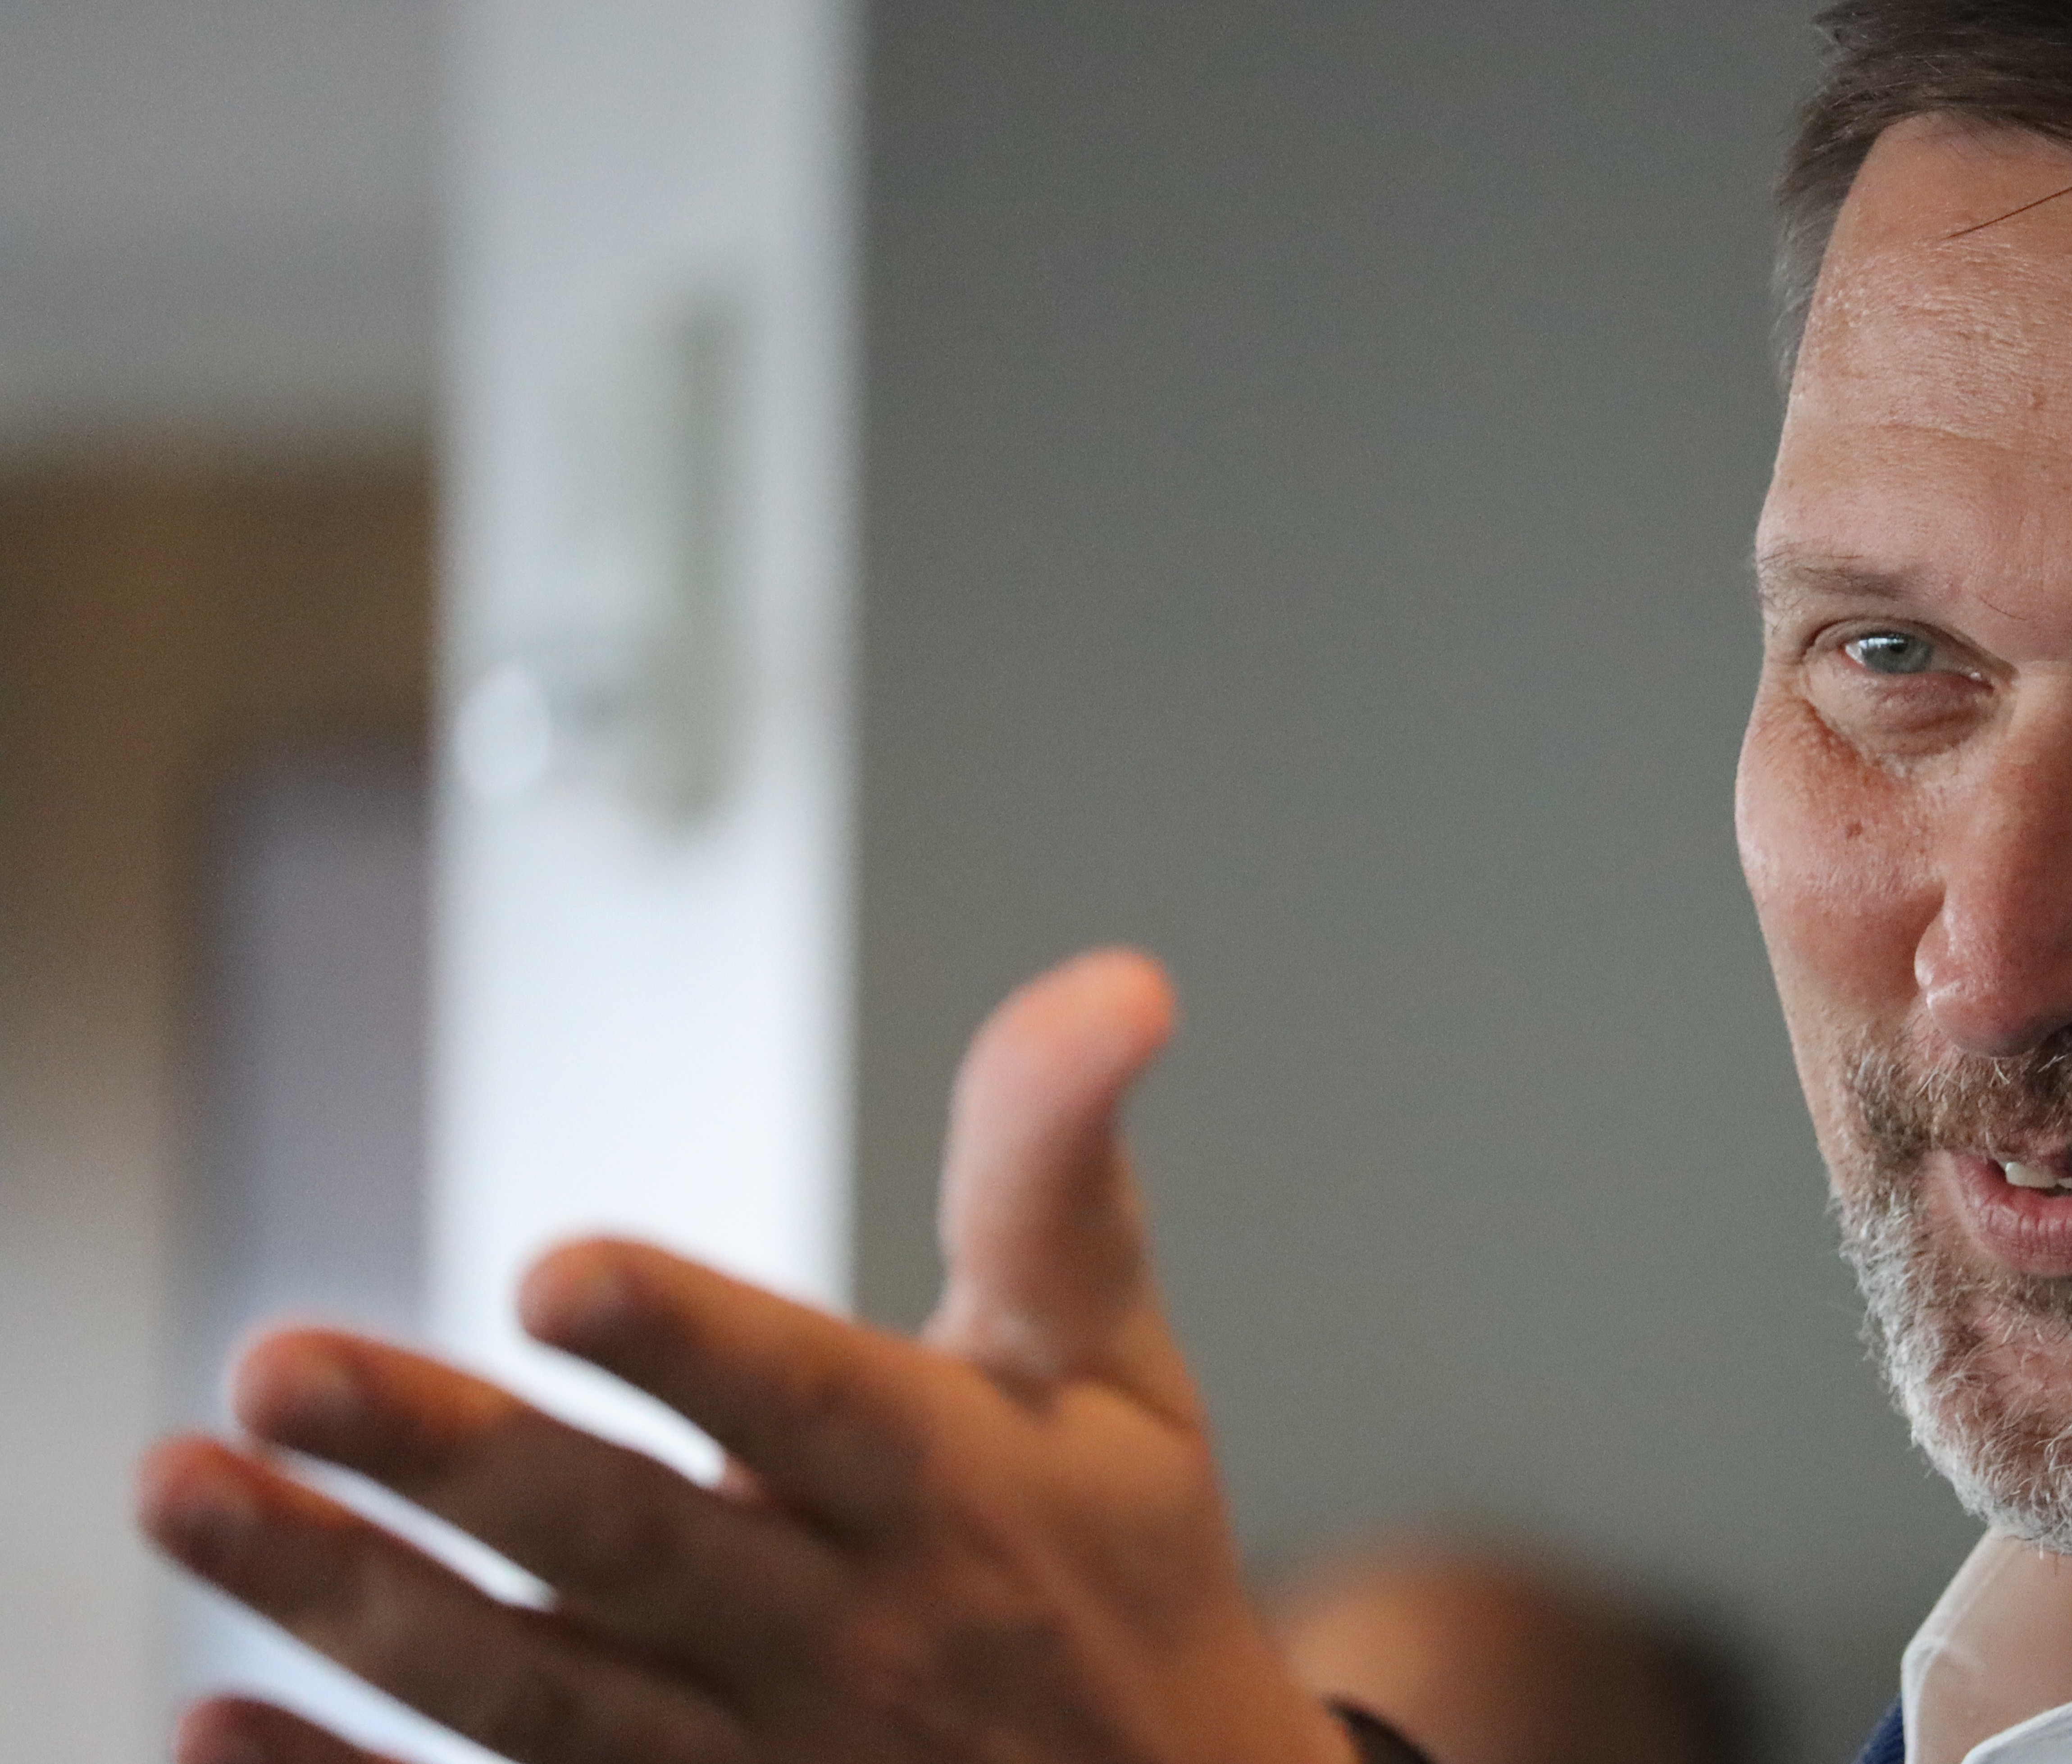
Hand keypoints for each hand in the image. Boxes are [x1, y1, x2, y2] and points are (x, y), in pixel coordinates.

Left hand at [139, 949, 1354, 1763]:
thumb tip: (1119, 982)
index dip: (692, 1344)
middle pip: (629, 1549)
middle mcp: (843, 1634)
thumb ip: (1058, 1172)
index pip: (815, 1406)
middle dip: (453, 1462)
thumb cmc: (1122, 1565)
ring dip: (354, 1604)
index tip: (558, 1269)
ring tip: (189, 1494)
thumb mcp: (1117, 1367)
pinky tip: (214, 1727)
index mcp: (951, 1492)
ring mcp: (756, 1762)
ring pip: (535, 1696)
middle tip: (278, 1364)